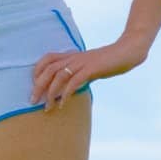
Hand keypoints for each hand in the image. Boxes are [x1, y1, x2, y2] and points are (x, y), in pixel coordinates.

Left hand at [31, 36, 147, 111]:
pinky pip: (74, 81)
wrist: (128, 52)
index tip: (33, 84)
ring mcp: (82, 62)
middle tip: (32, 101)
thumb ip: (79, 74)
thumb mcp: (90, 66)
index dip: (37, 70)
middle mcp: (74, 57)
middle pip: (48, 70)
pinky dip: (66, 94)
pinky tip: (63, 105)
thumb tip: (70, 88)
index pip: (47, 59)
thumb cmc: (110, 61)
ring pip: (58, 76)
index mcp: (72, 55)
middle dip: (38, 86)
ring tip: (47, 107)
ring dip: (50, 93)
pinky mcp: (91, 69)